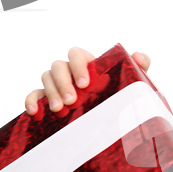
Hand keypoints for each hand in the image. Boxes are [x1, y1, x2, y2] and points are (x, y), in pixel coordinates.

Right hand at [25, 47, 150, 114]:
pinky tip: (35, 111)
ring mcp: (59, 85)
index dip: (77, 66)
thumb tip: (139, 57)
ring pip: (46, 78)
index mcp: (90, 64)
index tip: (85, 84)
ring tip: (60, 109)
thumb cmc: (124, 95)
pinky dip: (32, 100)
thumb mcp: (134, 82)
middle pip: (58, 66)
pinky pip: (34, 94)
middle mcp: (71, 72)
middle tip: (72, 100)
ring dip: (50, 92)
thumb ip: (140, 67)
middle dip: (63, 82)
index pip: (77, 54)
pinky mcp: (49, 99)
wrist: (118, 117)